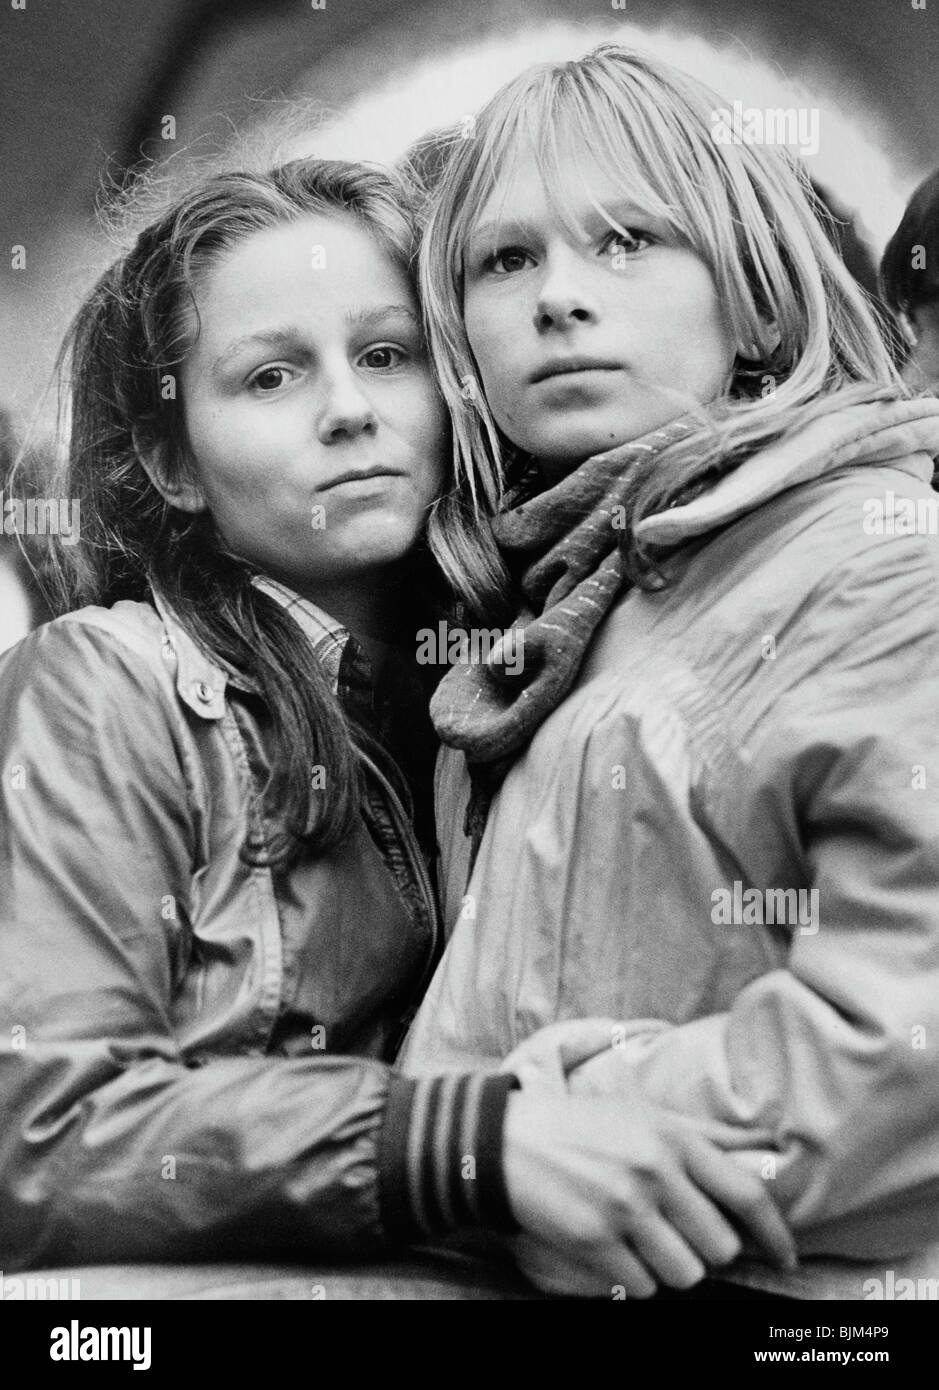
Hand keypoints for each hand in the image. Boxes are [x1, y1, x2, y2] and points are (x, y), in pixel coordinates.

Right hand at [502, 1088, 795, 1297]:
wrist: (507, 1141)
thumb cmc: (582, 1127)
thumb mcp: (643, 1114)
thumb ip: (701, 1139)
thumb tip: (762, 1157)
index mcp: (672, 1138)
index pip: (745, 1193)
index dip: (774, 1232)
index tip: (786, 1256)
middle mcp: (655, 1172)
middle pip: (719, 1247)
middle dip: (705, 1250)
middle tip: (678, 1235)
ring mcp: (624, 1209)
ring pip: (684, 1273)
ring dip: (669, 1267)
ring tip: (642, 1240)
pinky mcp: (594, 1240)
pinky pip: (642, 1286)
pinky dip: (633, 1278)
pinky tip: (614, 1249)